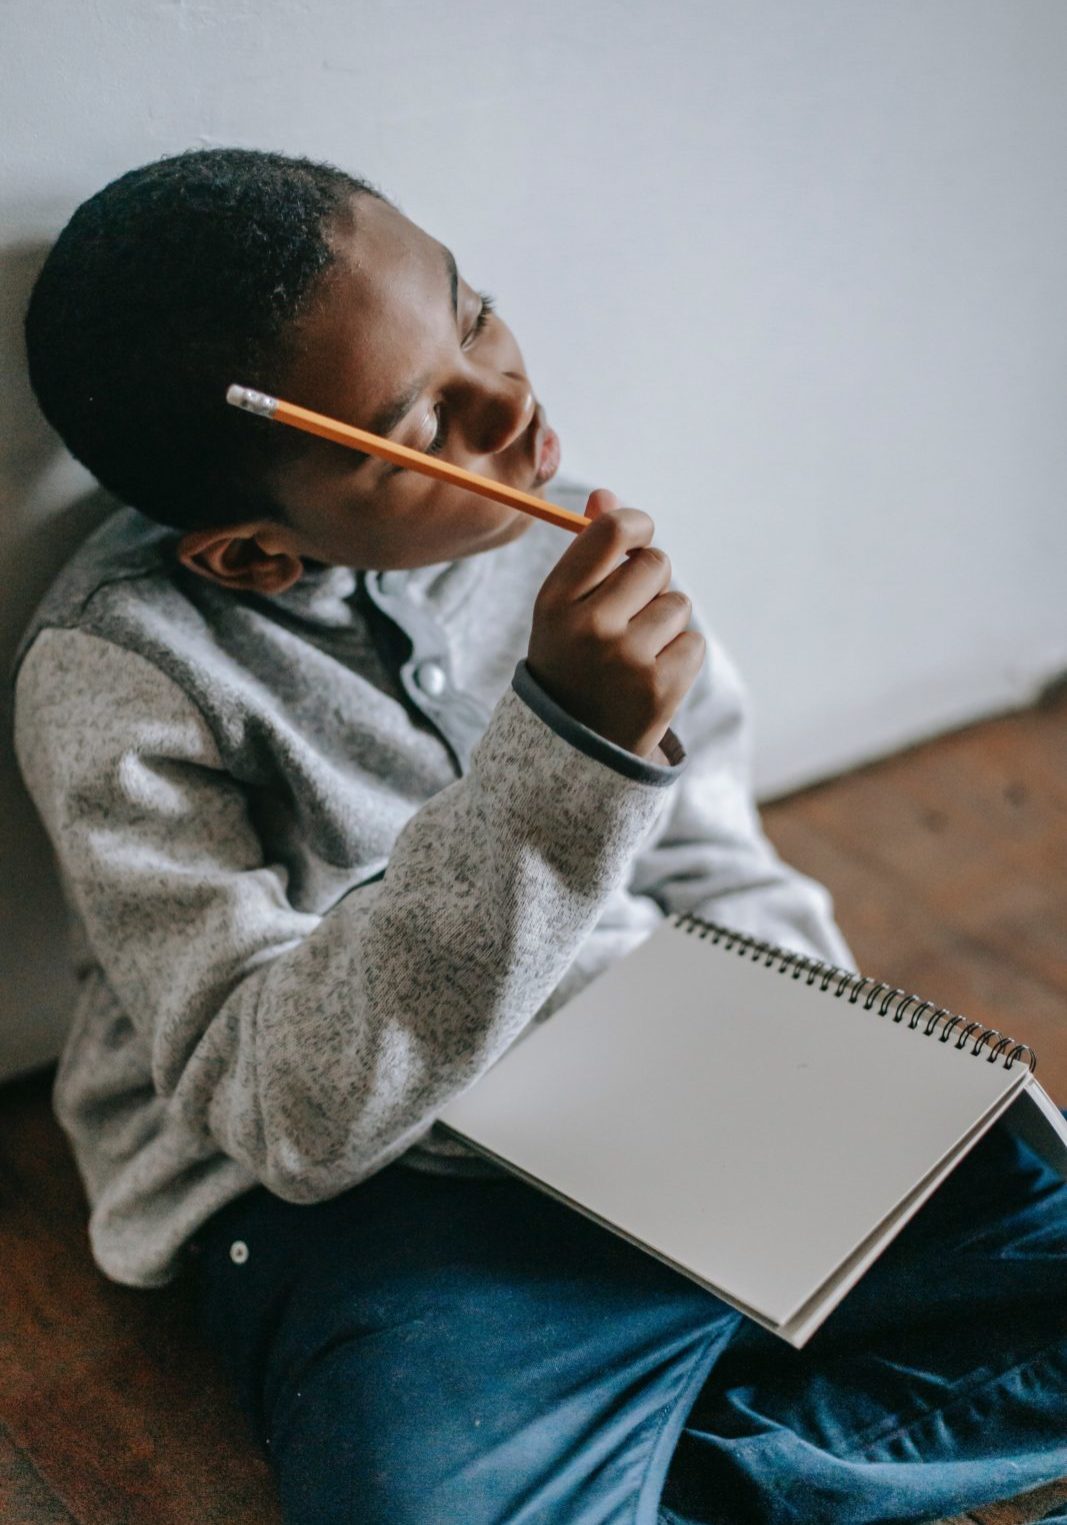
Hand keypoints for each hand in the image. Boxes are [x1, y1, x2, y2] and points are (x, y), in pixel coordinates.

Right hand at [527, 489, 705, 758]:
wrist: (572, 748)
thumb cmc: (571, 662)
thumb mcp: (563, 609)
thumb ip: (587, 553)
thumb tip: (606, 495)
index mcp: (554, 601)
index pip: (611, 532)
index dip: (636, 525)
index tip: (638, 535)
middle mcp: (589, 627)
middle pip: (655, 563)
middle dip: (651, 581)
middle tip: (629, 614)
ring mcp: (626, 659)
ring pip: (677, 604)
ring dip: (665, 623)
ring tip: (635, 653)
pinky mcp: (660, 688)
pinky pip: (693, 642)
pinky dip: (679, 656)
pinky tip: (650, 677)